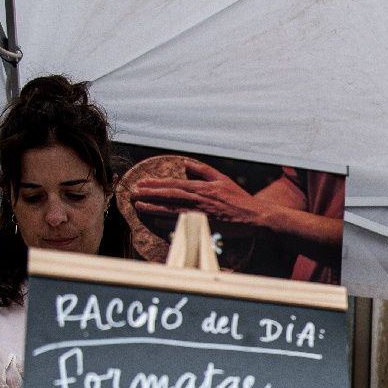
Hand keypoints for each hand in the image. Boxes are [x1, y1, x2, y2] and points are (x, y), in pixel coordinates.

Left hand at [132, 160, 265, 233]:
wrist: (254, 216)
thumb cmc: (238, 198)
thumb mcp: (221, 179)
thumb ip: (202, 170)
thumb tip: (185, 163)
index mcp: (202, 187)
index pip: (174, 183)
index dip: (156, 183)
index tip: (141, 183)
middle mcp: (200, 198)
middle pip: (170, 194)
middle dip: (150, 193)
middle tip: (133, 192)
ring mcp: (202, 212)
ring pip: (173, 208)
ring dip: (154, 207)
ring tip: (139, 206)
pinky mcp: (205, 225)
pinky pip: (183, 223)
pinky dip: (169, 222)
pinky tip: (155, 221)